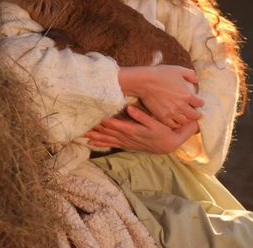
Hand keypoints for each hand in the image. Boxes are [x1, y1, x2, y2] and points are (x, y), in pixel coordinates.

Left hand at [85, 105, 199, 153]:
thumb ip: (142, 116)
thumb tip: (129, 108)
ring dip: (96, 136)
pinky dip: (101, 143)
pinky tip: (91, 142)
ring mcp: (127, 142)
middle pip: (109, 134)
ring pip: (108, 139)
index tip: (93, 117)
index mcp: (134, 132)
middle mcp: (128, 138)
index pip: (116, 127)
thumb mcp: (156, 123)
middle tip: (82, 126)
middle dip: (96, 130)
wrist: (169, 144)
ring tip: (82, 133)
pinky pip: (112, 144)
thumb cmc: (164, 131)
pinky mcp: (127, 143)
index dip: (104, 123)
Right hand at [119, 65, 203, 128]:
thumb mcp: (178, 70)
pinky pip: (173, 125)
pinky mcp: (163, 117)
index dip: (199, 102)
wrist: (144, 82)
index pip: (200, 103)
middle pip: (195, 115)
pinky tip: (175, 119)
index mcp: (188, 95)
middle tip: (194, 111)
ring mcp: (172, 113)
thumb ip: (190, 75)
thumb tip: (197, 81)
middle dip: (196, 113)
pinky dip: (176, 123)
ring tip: (184, 115)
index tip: (197, 102)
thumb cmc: (161, 74)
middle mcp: (182, 106)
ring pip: (184, 121)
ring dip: (186, 118)